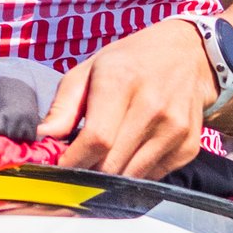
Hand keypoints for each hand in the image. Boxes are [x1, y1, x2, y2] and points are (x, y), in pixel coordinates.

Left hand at [41, 18, 214, 178]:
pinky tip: (130, 154)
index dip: (73, 161)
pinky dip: (135, 174)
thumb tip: (43, 138)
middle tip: (76, 167)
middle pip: (112, 163)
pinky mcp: (189, 146)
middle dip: (87, 173)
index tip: (59, 167)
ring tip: (101, 160)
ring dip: (110, 177)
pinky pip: (152, 177)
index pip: (96, 139)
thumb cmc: (129, 62)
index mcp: (122, 81)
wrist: (188, 55)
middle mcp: (153, 105)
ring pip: (131, 177)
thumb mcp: (88, 70)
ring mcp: (175, 128)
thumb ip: (63, 106)